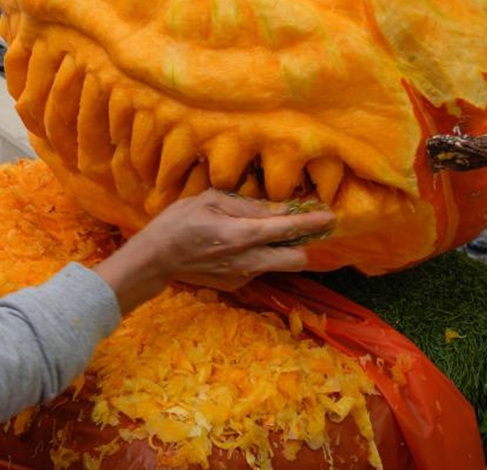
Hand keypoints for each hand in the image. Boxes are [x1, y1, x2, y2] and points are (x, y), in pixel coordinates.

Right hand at [92, 190, 332, 313]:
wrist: (155, 261)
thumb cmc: (177, 223)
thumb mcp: (209, 202)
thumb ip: (246, 205)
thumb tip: (275, 208)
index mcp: (241, 234)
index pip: (288, 229)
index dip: (313, 221)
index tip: (331, 216)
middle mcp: (248, 260)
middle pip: (297, 258)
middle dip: (303, 243)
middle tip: (298, 227)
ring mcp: (243, 276)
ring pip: (281, 266)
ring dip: (283, 250)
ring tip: (268, 234)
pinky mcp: (236, 284)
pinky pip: (261, 268)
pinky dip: (261, 256)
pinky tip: (240, 245)